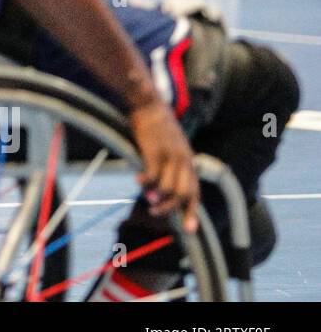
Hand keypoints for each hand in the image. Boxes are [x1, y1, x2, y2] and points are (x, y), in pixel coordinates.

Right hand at [129, 99, 198, 232]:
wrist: (147, 103)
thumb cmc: (155, 124)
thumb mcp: (170, 144)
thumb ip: (170, 163)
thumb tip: (161, 184)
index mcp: (188, 159)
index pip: (194, 190)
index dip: (192, 211)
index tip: (188, 229)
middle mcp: (183, 159)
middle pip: (184, 193)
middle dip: (172, 208)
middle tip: (156, 212)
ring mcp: (170, 155)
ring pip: (168, 188)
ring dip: (156, 197)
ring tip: (146, 197)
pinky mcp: (154, 151)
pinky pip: (152, 175)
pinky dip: (144, 182)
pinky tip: (136, 180)